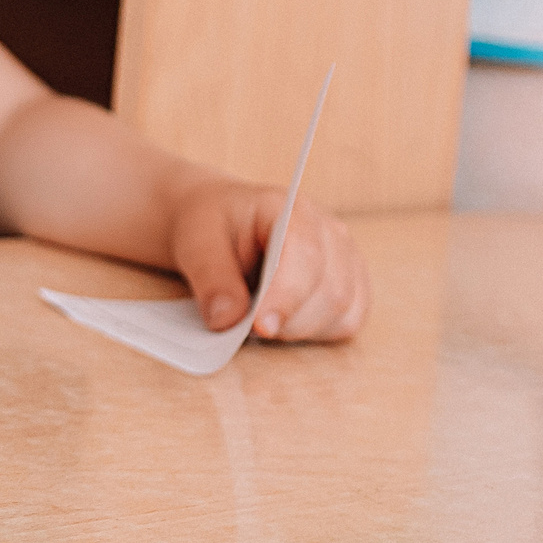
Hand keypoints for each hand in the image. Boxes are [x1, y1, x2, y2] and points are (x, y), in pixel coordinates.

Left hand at [169, 178, 368, 340]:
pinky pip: (347, 322)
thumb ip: (210, 277)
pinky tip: (284, 323)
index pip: (305, 254)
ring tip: (259, 320)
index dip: (286, 295)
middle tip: (246, 327)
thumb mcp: (193, 241)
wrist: (216, 226)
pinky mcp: (350, 285)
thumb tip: (226, 319)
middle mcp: (327, 230)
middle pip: (330, 291)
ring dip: (299, 329)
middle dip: (288, 321)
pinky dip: (315, 333)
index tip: (260, 326)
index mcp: (287, 208)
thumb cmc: (209, 227)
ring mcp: (344, 257)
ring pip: (342, 311)